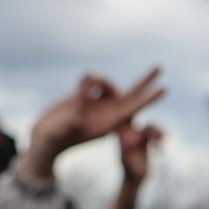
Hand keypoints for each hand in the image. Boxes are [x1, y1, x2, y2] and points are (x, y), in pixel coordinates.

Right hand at [25, 69, 166, 178]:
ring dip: (101, 79)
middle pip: (131, 95)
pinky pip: (93, 81)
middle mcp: (105, 114)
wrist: (43, 141)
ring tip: (85, 80)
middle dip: (144, 81)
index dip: (148, 99)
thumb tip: (86, 87)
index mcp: (107, 125)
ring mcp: (96, 105)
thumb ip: (76, 108)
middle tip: (160, 66)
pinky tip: (81, 82)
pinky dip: (89, 80)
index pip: (133, 109)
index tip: (164, 88)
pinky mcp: (84, 97)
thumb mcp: (65, 127)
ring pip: (108, 84)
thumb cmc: (53, 140)